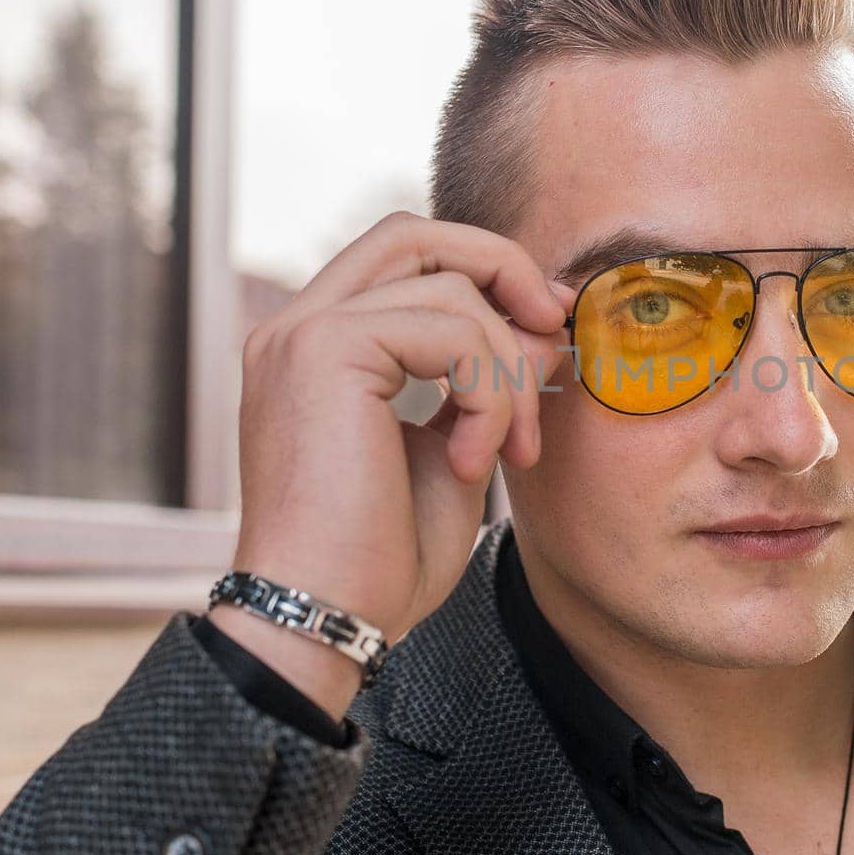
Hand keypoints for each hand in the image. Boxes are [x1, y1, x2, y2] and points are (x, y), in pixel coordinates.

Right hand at [209, 210, 572, 717]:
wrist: (326, 620)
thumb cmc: (383, 558)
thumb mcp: (456, 452)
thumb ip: (490, 384)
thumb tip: (544, 327)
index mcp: (320, 348)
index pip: (406, 255)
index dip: (486, 271)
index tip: (546, 327)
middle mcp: (298, 328)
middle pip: (417, 234)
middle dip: (503, 271)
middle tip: (555, 334)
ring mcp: (303, 334)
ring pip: (450, 290)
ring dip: (508, 371)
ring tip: (510, 452)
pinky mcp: (322, 350)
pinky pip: (451, 330)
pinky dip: (489, 393)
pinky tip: (476, 461)